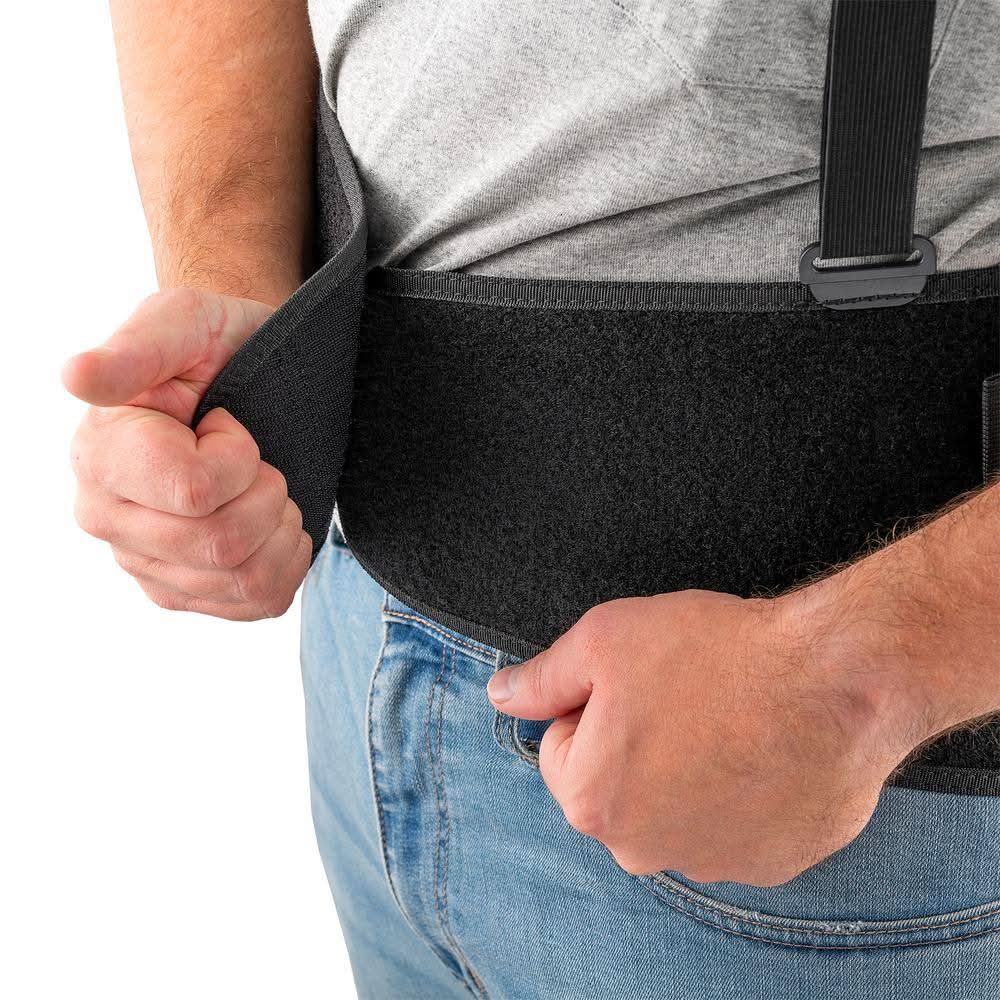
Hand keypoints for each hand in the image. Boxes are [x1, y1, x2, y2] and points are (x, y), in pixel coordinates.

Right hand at [64, 288, 310, 619]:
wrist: (241, 371)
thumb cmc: (212, 344)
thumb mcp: (183, 323)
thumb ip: (135, 351)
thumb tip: (76, 376)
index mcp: (101, 457)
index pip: (195, 493)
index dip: (240, 458)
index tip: (229, 423)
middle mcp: (109, 518)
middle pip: (222, 545)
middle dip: (269, 494)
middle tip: (261, 460)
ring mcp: (146, 562)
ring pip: (245, 580)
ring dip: (281, 529)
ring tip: (267, 490)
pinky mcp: (183, 590)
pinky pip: (256, 603)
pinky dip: (287, 564)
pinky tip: (274, 526)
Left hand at [487, 590, 923, 885]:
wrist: (836, 680)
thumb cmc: (714, 654)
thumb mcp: (604, 640)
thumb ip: (543, 677)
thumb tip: (502, 696)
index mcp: (591, 799)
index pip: (561, 747)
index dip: (594, 703)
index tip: (640, 681)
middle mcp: (642, 849)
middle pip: (615, 784)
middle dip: (636, 743)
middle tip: (685, 695)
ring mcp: (710, 862)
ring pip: (673, 806)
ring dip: (689, 770)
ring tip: (730, 719)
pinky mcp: (769, 864)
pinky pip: (731, 823)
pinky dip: (740, 791)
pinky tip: (765, 749)